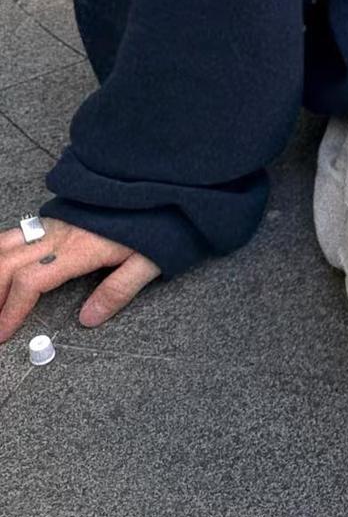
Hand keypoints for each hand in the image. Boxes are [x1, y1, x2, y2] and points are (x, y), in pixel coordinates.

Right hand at [0, 218, 160, 342]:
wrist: (162, 181)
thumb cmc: (158, 222)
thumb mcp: (147, 261)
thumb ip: (118, 290)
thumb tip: (87, 320)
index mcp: (80, 248)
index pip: (31, 280)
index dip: (11, 309)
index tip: (3, 334)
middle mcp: (60, 233)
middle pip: (8, 263)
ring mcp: (55, 222)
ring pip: (6, 243)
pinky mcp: (56, 216)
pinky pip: (17, 232)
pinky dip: (0, 251)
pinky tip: (0, 266)